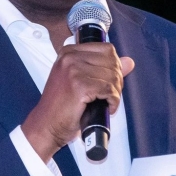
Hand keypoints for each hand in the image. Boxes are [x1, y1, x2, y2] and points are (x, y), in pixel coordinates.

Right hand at [21, 42, 134, 161]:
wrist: (46, 126)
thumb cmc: (62, 106)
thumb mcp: (82, 82)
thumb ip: (105, 69)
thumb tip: (130, 61)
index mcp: (69, 52)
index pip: (107, 49)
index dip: (114, 66)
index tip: (110, 82)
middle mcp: (70, 57)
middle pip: (112, 61)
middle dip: (117, 80)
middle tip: (109, 95)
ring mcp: (74, 70)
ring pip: (112, 75)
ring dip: (115, 92)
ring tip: (107, 103)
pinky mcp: (79, 85)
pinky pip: (109, 89)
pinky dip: (113, 101)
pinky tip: (107, 108)